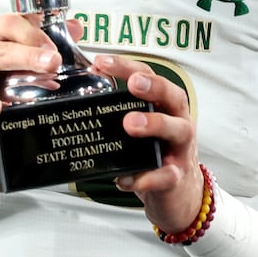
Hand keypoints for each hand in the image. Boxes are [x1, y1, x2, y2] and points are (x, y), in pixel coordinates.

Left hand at [92, 53, 204, 235]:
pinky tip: (126, 179)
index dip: (127, 67)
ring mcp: (180, 149)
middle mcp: (177, 121)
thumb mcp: (138, 130)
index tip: (102, 62)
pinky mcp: (177, 177)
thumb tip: (77, 101)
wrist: (177, 194)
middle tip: (132, 85)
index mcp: (163, 106)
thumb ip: (117, 115)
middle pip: (173, 96)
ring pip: (177, 130)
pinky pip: (165, 176)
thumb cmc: (153, 154)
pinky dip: (147, 177)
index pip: (148, 77)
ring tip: (130, 124)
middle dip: (153, 87)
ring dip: (155, 124)